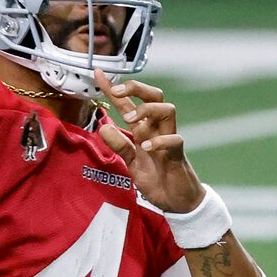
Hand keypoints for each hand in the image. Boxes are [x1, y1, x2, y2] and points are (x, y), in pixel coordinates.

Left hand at [94, 74, 201, 211]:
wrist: (177, 202)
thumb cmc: (157, 180)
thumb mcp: (131, 164)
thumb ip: (119, 146)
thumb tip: (103, 126)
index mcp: (144, 130)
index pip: (129, 104)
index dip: (114, 88)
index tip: (98, 74)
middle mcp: (157, 130)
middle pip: (155, 96)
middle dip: (136, 88)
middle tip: (117, 92)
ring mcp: (169, 140)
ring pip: (168, 110)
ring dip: (148, 110)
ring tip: (131, 121)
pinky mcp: (178, 155)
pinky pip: (175, 140)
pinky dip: (160, 141)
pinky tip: (146, 148)